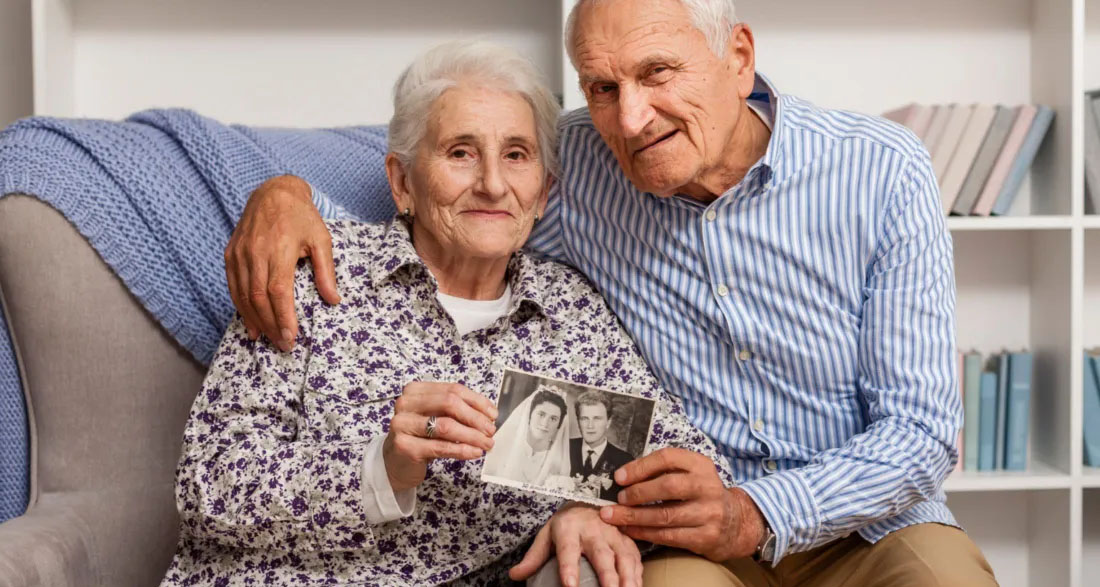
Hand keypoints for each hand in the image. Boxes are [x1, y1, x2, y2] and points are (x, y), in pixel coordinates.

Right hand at [224, 174, 338, 350]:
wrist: (273, 192)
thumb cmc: (301, 216)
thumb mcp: (322, 238)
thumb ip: (326, 271)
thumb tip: (333, 300)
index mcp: (279, 249)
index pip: (279, 291)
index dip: (284, 317)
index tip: (292, 337)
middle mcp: (255, 252)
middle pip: (259, 298)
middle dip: (271, 325)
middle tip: (283, 345)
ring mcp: (239, 253)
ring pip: (243, 295)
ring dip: (255, 320)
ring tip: (267, 339)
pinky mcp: (230, 254)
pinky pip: (233, 286)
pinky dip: (240, 307)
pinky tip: (251, 323)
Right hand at [383, 382, 497, 491]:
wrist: (394, 463)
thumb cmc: (419, 437)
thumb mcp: (436, 418)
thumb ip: (456, 411)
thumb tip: (489, 415)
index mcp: (415, 390)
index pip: (453, 390)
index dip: (477, 401)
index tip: (493, 414)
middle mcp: (406, 403)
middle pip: (449, 404)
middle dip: (475, 418)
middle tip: (491, 430)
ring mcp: (402, 424)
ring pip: (446, 426)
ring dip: (472, 435)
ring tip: (486, 443)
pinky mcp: (404, 446)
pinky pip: (440, 447)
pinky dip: (461, 449)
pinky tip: (474, 452)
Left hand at [510, 503, 641, 586]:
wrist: (588, 501)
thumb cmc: (566, 525)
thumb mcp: (546, 536)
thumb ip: (533, 557)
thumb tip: (514, 575)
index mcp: (569, 529)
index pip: (567, 550)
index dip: (569, 568)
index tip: (570, 586)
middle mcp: (594, 530)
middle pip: (601, 555)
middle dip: (607, 576)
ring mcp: (613, 534)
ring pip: (623, 557)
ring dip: (628, 577)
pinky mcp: (627, 539)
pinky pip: (636, 558)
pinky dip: (638, 574)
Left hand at [599, 447, 764, 561]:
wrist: (735, 523)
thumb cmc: (700, 494)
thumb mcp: (691, 474)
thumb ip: (664, 471)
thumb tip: (623, 476)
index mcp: (701, 465)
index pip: (668, 458)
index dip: (641, 467)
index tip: (619, 477)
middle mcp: (707, 487)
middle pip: (668, 487)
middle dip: (638, 493)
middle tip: (618, 499)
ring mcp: (709, 513)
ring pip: (666, 515)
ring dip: (635, 516)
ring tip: (613, 516)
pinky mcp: (706, 537)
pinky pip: (669, 536)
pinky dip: (645, 533)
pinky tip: (630, 530)